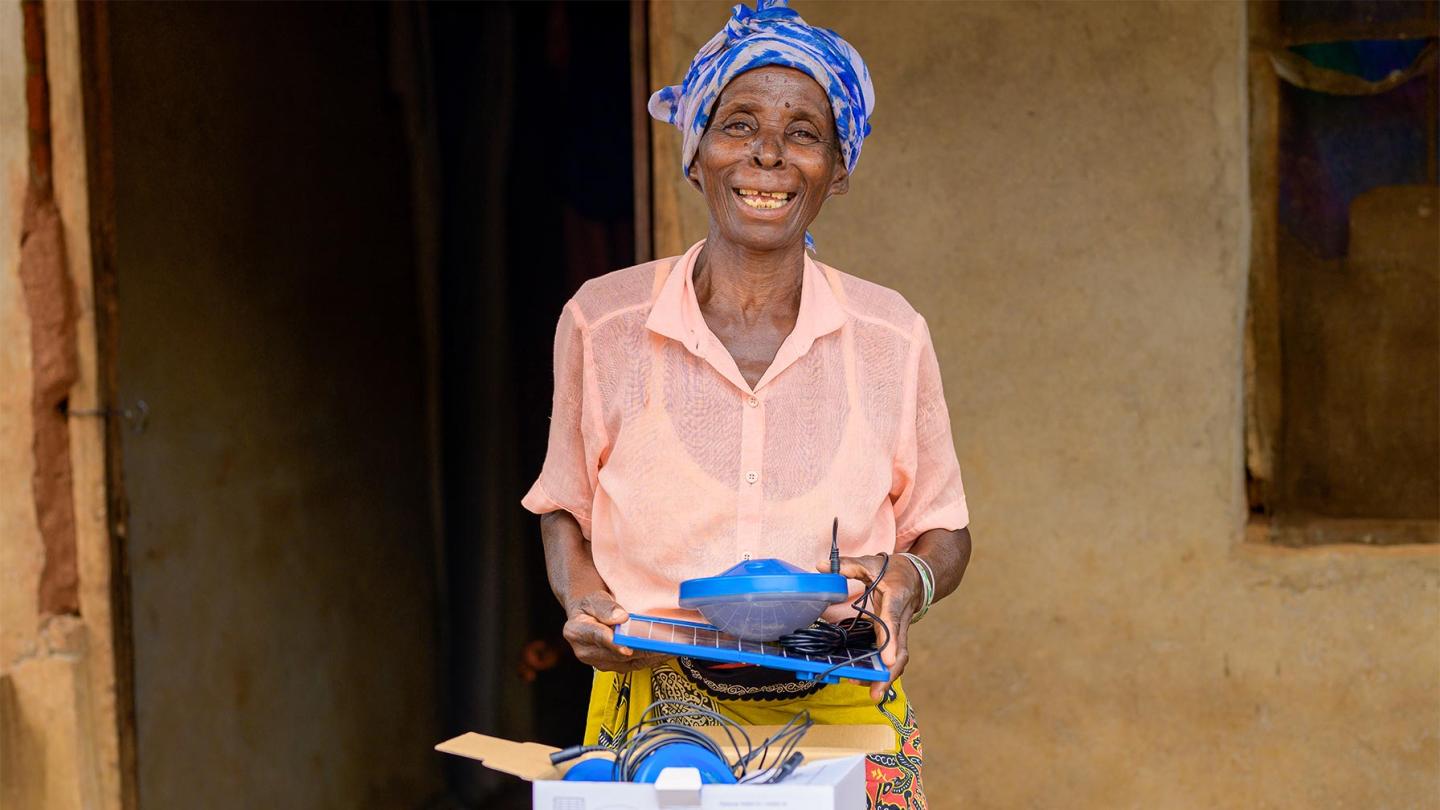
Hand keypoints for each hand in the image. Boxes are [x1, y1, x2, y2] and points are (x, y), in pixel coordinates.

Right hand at [561, 591, 669, 672]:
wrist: (587, 617)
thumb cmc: (590, 606)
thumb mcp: (594, 598)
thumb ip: (605, 607)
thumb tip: (620, 616)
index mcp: (576, 631)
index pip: (596, 637)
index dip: (612, 643)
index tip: (626, 646)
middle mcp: (585, 652)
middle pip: (617, 653)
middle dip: (641, 649)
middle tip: (662, 644)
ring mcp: (600, 662)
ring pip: (629, 662)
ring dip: (651, 656)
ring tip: (670, 647)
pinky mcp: (613, 667)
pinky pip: (635, 665)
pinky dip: (651, 659)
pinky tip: (665, 652)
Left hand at [819, 554, 922, 701]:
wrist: (918, 577)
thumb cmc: (894, 570)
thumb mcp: (872, 563)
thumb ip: (847, 565)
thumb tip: (822, 567)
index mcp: (896, 597)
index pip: (892, 619)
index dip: (890, 641)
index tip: (887, 661)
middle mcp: (902, 618)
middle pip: (900, 649)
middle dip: (890, 672)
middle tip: (877, 692)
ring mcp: (901, 630)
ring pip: (899, 657)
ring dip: (888, 676)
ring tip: (873, 694)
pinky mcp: (896, 638)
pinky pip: (892, 657)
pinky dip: (884, 671)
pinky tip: (868, 681)